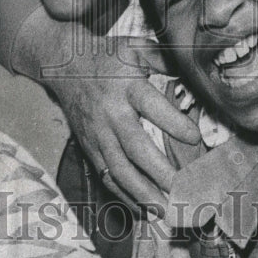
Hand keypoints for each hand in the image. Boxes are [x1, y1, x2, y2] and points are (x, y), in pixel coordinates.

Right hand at [55, 43, 197, 210]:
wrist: (62, 65)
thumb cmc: (107, 56)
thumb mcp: (134, 47)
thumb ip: (163, 59)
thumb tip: (192, 71)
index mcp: (125, 86)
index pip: (151, 106)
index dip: (173, 123)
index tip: (195, 138)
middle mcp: (110, 113)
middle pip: (134, 147)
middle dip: (159, 172)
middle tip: (183, 189)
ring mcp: (97, 134)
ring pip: (119, 170)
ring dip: (143, 193)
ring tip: (166, 210)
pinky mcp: (89, 147)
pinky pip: (106, 176)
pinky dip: (125, 196)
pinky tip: (144, 210)